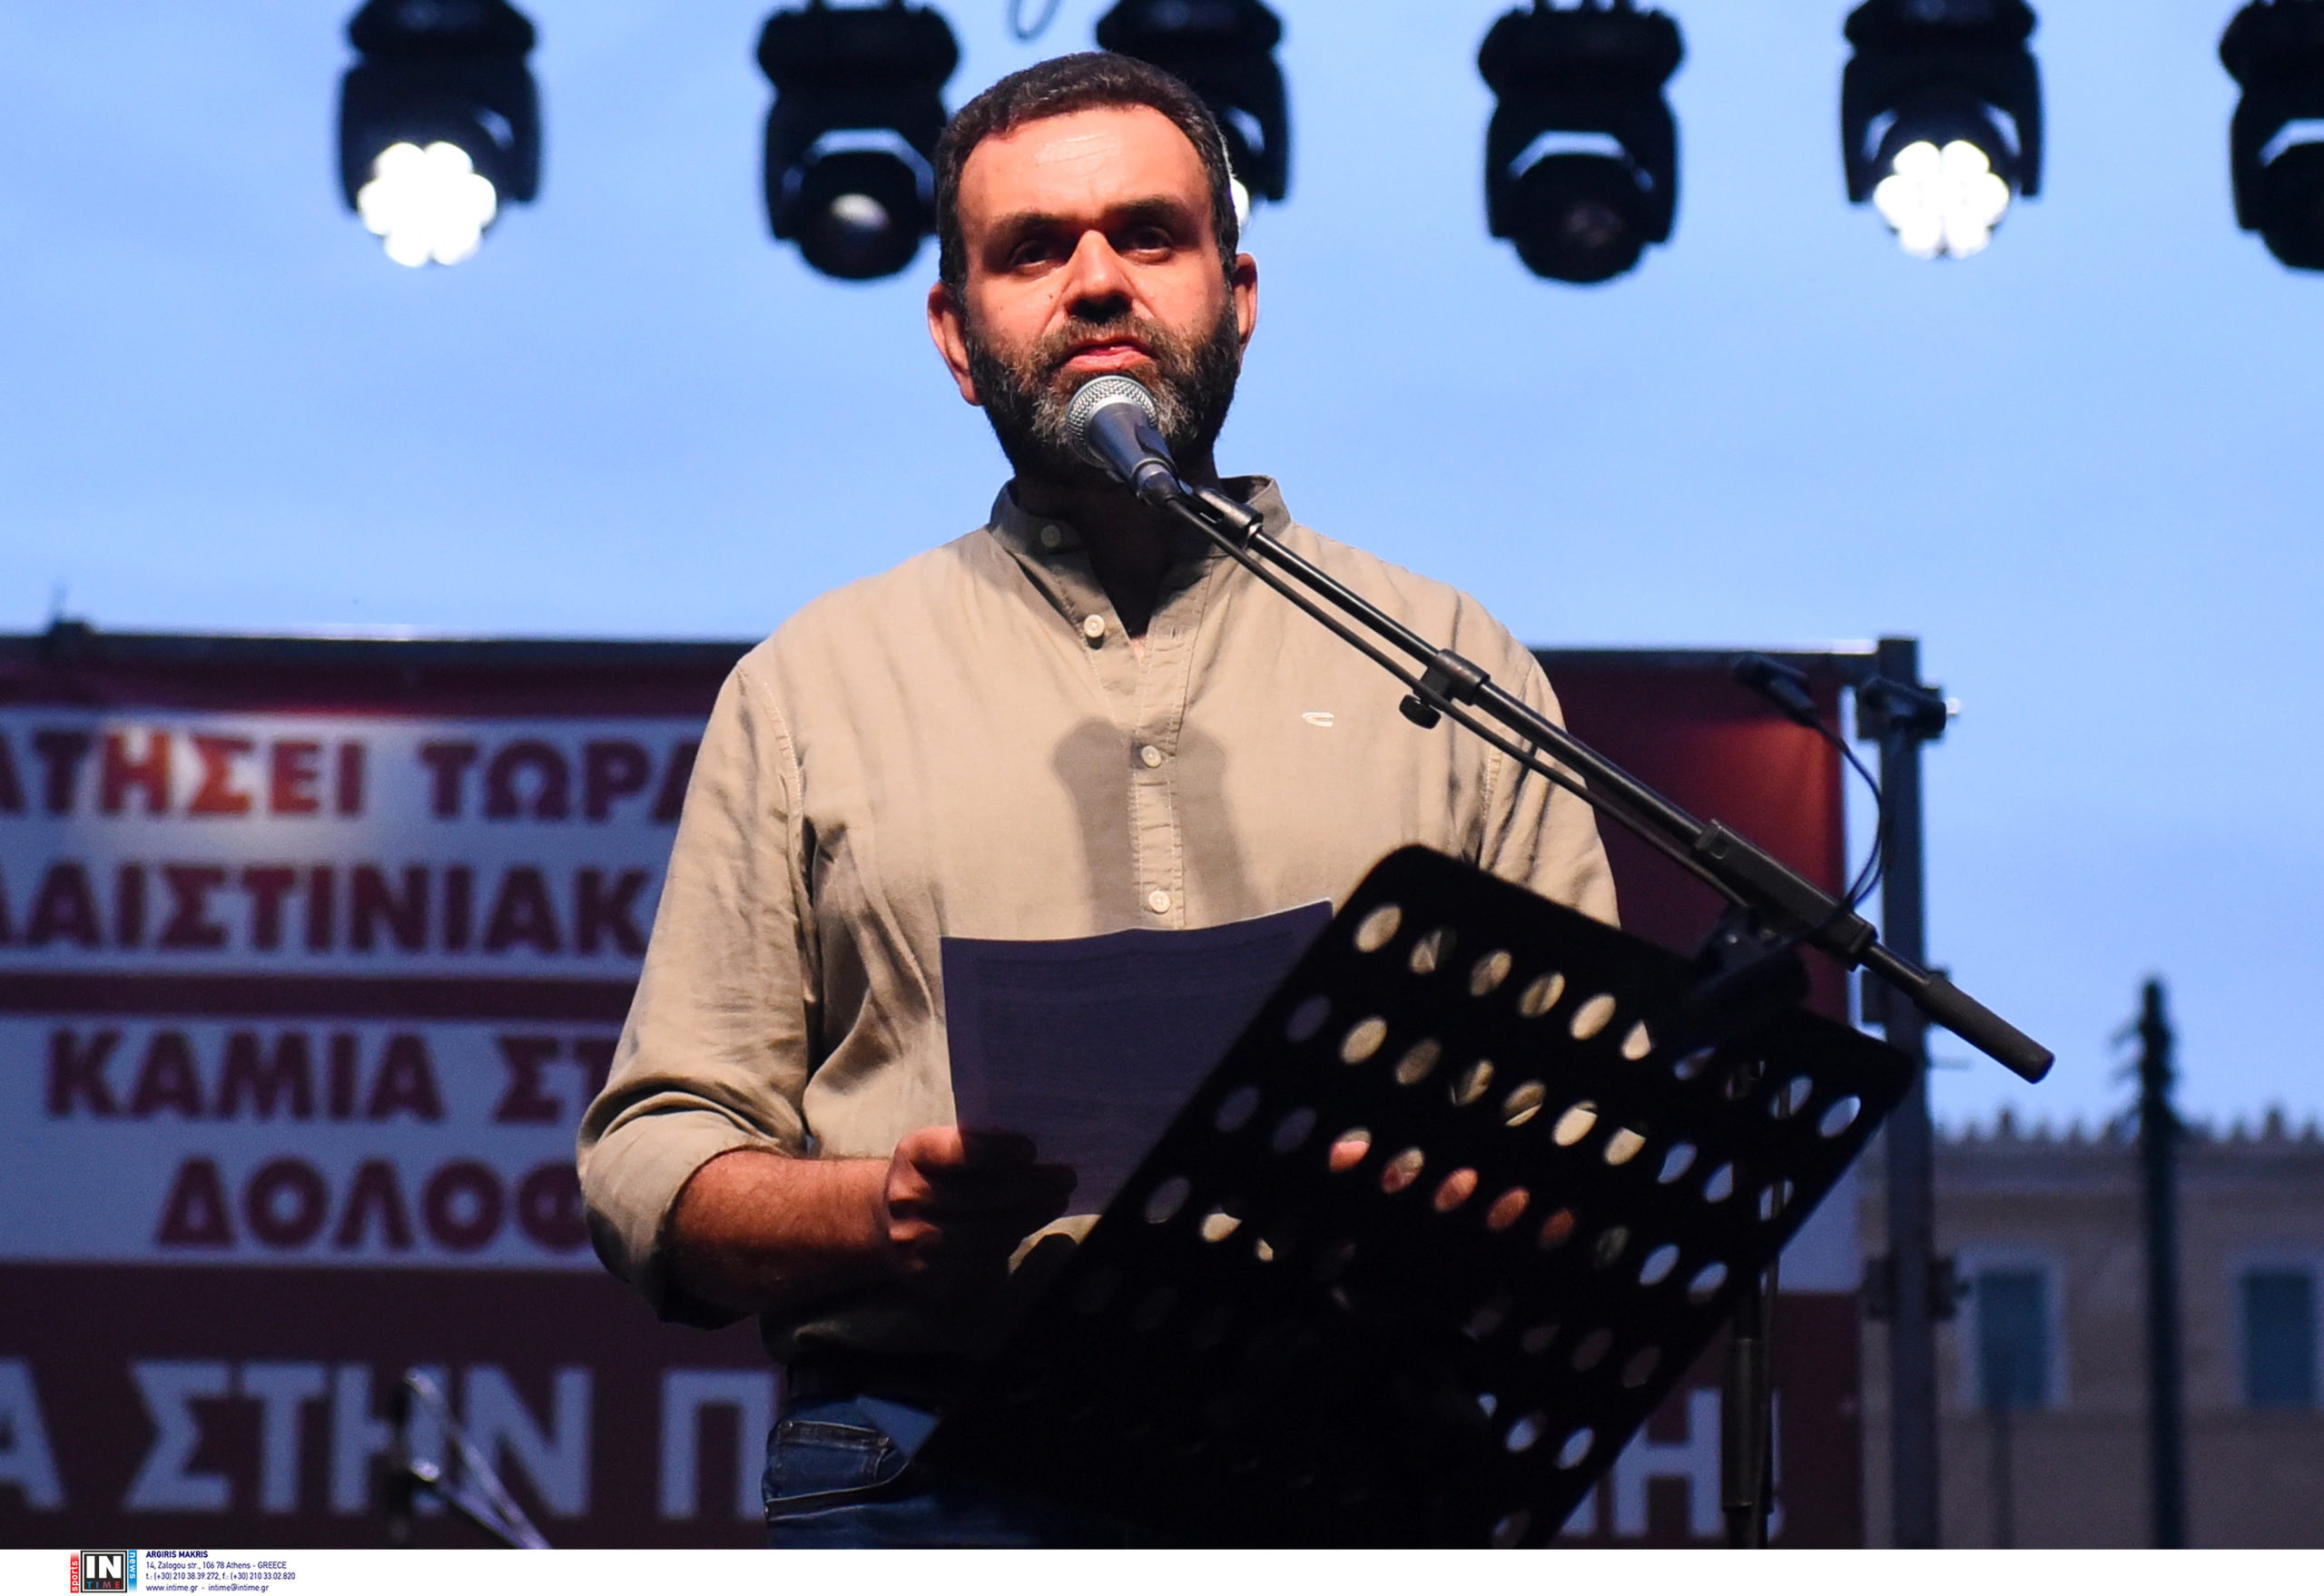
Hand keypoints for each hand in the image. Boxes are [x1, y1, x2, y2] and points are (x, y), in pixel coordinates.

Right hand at [879, 1127, 1075, 1291]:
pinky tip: (1026, 1229)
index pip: (959, 1151)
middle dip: (1030, 1187)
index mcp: (913, 1155)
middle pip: (979, 1196)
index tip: (1032, 1149)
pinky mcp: (926, 1276)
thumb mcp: (941, 1150)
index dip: (996, 1151)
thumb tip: (1039, 1151)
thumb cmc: (932, 1177)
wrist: (886, 1223)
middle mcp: (907, 1198)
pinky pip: (978, 1264)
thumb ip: (977, 1147)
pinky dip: (1007, 1246)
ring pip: (984, 1234)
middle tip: (1066, 1178)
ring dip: (1028, 1218)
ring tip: (1056, 1202)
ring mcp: (914, 1241)